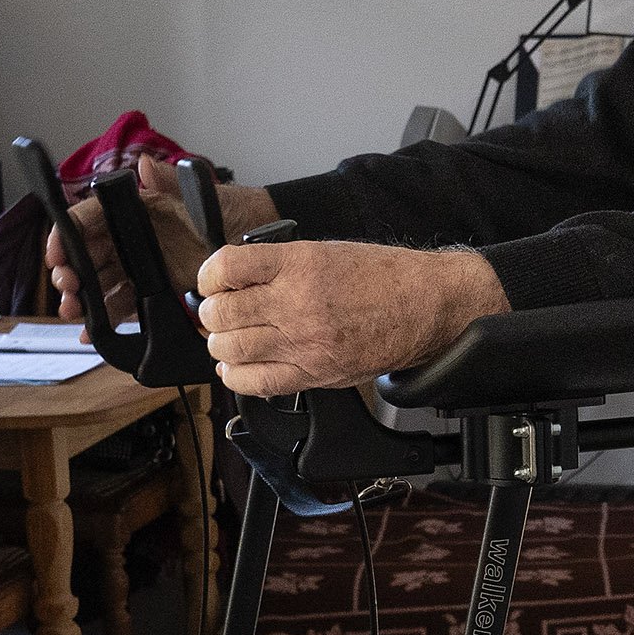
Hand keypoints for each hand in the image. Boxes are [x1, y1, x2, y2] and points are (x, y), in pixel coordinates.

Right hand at [42, 155, 277, 325]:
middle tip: (67, 288)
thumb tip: (146, 165)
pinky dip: (106, 318)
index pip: (89, 219)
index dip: (66, 234)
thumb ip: (171, 183)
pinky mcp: (154, 291)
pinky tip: (92, 332)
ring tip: (74, 313)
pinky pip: (124, 304)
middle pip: (88, 255)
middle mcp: (132, 238)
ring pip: (101, 283)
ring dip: (84, 299)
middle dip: (71, 272)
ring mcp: (142, 266)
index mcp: (135, 210)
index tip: (55, 253)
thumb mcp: (202, 195)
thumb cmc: (229, 209)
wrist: (256, 237)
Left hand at [193, 240, 505, 395]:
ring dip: (220, 344)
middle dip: (211, 312)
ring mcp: (305, 342)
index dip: (209, 276)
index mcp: (299, 263)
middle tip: (219, 312)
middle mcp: (298, 303)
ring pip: (231, 349)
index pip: (226, 268)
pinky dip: (235, 376)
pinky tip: (236, 367)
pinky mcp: (314, 373)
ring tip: (229, 338)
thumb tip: (232, 282)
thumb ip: (277, 266)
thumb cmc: (381, 277)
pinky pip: (255, 382)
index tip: (213, 281)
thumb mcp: (324, 251)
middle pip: (221, 312)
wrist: (424, 306)